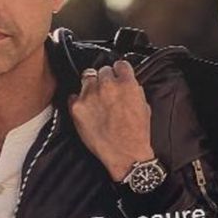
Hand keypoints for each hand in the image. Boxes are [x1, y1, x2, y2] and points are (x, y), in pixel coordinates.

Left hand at [68, 61, 154, 181]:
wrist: (125, 153)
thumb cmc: (137, 134)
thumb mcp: (144, 106)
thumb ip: (134, 90)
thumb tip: (127, 84)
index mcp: (127, 84)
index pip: (120, 64)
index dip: (120, 71)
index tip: (118, 75)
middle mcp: (107, 86)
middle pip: (102, 70)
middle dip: (105, 79)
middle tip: (108, 90)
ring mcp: (89, 95)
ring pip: (87, 78)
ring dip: (92, 86)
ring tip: (96, 98)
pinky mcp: (76, 107)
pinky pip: (73, 95)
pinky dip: (79, 100)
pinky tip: (87, 109)